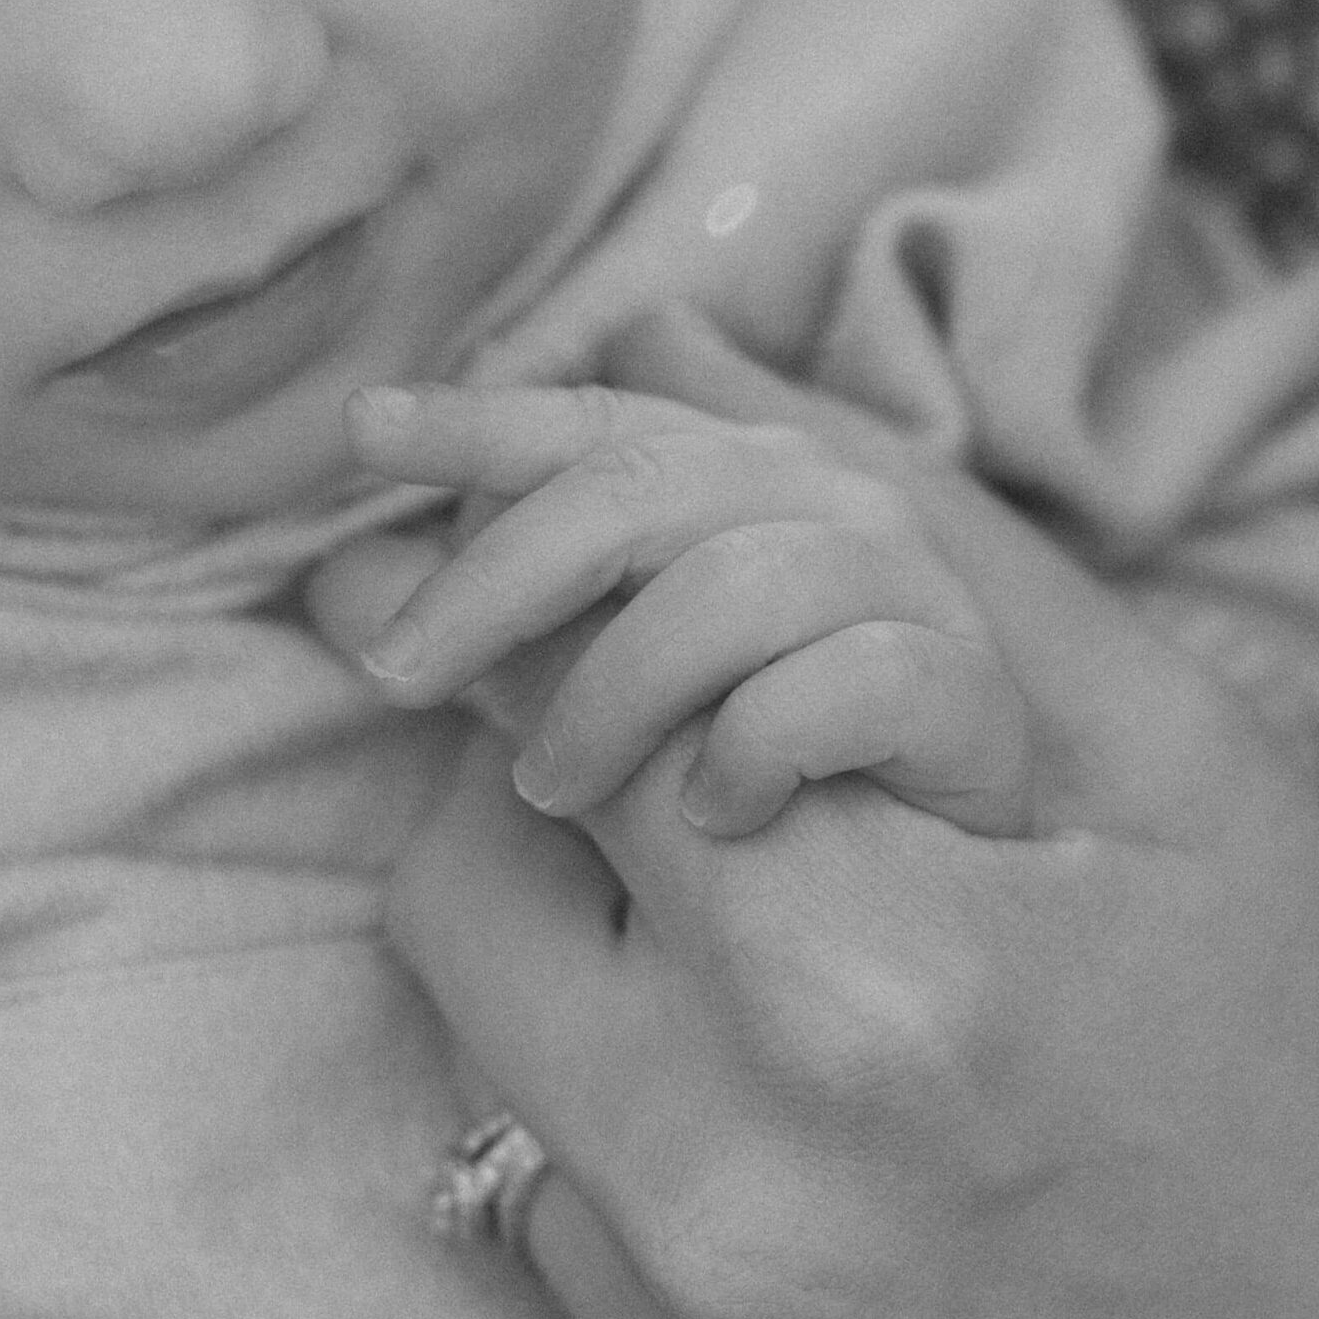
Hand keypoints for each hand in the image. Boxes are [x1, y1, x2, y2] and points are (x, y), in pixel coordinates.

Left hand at [330, 376, 1033, 837]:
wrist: (944, 897)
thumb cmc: (752, 778)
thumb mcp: (606, 688)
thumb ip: (517, 618)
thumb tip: (348, 569)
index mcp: (735, 481)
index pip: (595, 428)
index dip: (476, 421)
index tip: (359, 434)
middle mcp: (825, 505)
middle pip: (641, 489)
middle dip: (497, 579)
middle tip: (396, 676)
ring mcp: (907, 592)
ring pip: (737, 587)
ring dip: (615, 693)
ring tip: (551, 790)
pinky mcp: (970, 696)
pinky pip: (855, 684)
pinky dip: (759, 745)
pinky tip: (712, 809)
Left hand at [372, 322, 1318, 1318]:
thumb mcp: (1184, 776)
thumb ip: (915, 549)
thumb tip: (669, 364)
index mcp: (877, 974)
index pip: (560, 694)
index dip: (569, 621)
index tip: (582, 601)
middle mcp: (736, 1195)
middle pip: (452, 881)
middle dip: (545, 788)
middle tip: (712, 798)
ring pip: (481, 1070)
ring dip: (590, 984)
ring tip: (799, 998)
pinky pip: (552, 1254)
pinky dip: (640, 1171)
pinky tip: (823, 1180)